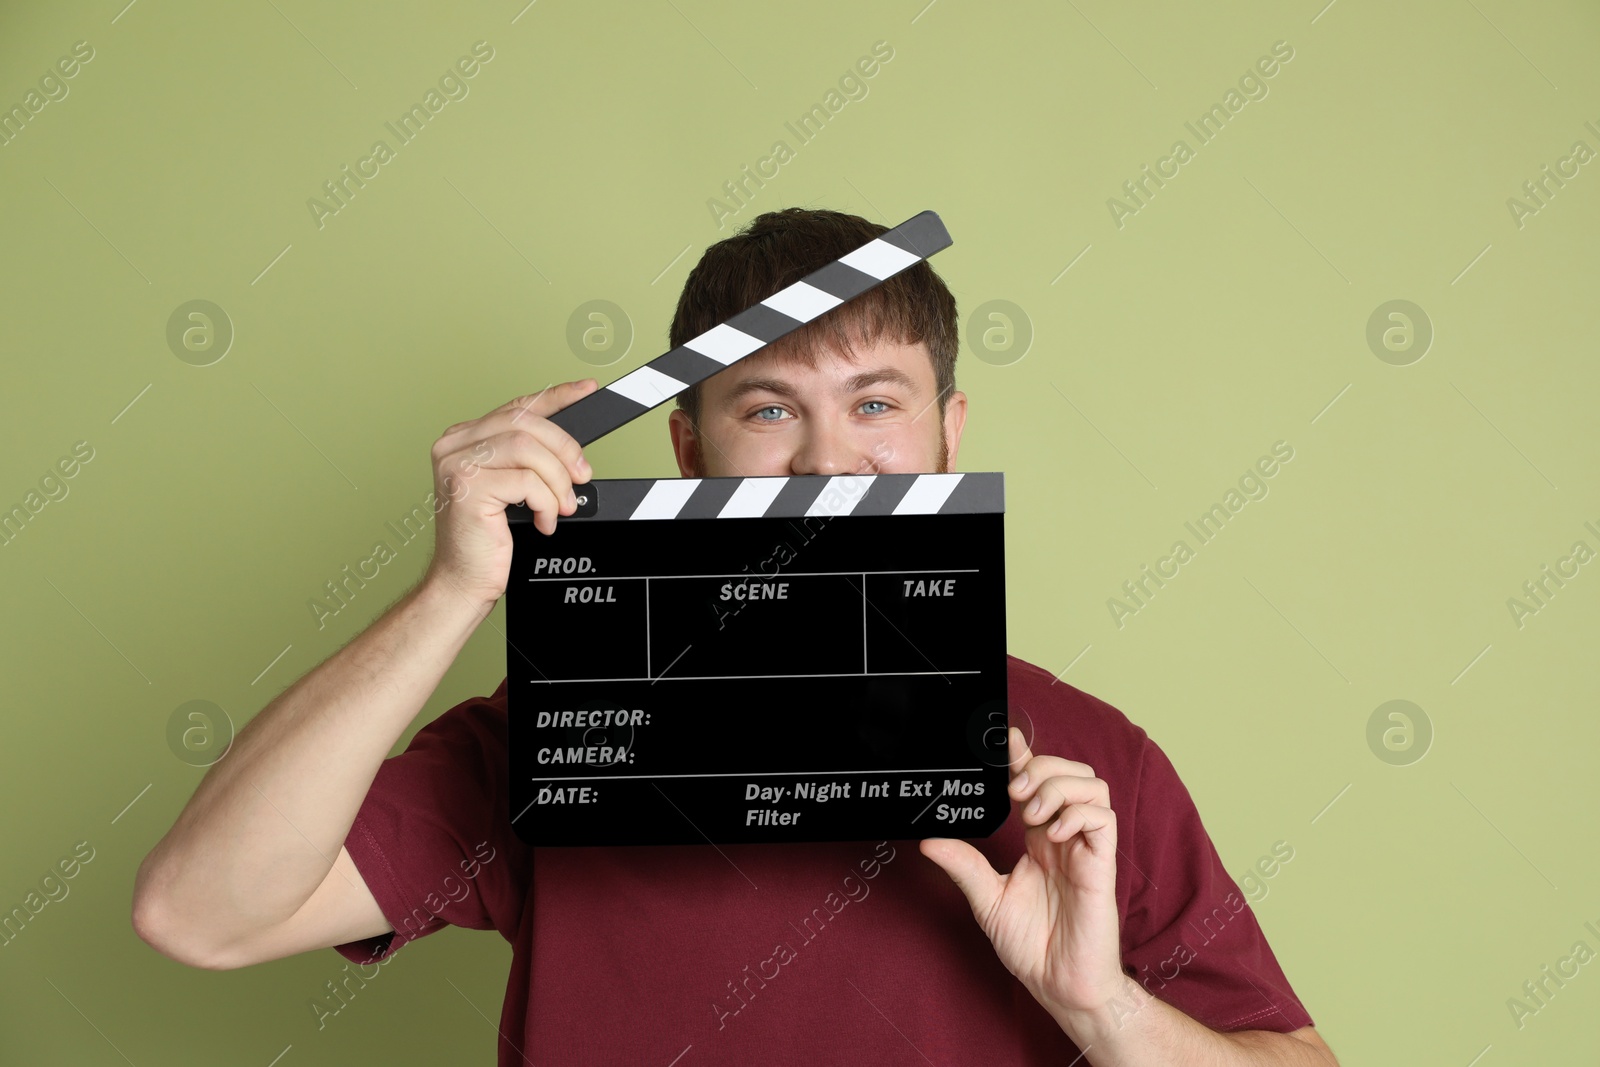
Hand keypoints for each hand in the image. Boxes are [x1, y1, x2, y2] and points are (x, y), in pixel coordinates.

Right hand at [422, 379, 597, 607]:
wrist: (462, 581)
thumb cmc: (486, 540)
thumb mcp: (515, 491)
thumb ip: (531, 461)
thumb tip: (573, 451)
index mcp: (465, 439)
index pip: (517, 407)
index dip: (556, 396)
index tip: (585, 390)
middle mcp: (455, 445)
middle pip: (526, 423)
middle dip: (565, 449)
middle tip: (582, 477)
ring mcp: (456, 464)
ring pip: (529, 448)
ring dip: (557, 479)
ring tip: (560, 506)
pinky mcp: (466, 488)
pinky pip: (526, 481)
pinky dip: (545, 502)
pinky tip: (542, 521)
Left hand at [919, 727, 1125, 1026]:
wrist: (1060, 984)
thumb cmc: (1032, 946)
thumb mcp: (987, 899)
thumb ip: (963, 865)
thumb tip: (929, 840)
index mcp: (1039, 838)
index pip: (1037, 781)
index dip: (1024, 755)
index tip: (1004, 740)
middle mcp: (1064, 837)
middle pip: (1071, 772)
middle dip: (1042, 767)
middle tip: (1014, 790)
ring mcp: (1086, 849)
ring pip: (1092, 787)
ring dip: (1058, 787)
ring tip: (1031, 814)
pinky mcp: (1102, 866)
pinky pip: (1103, 820)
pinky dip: (1077, 815)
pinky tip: (1052, 833)